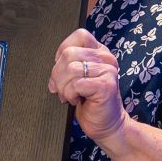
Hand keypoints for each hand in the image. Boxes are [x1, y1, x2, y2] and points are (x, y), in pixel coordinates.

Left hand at [50, 28, 125, 145]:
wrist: (106, 124)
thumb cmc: (90, 102)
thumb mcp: (77, 77)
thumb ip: (69, 64)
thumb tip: (53, 65)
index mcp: (100, 52)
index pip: (80, 35)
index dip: (63, 50)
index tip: (60, 68)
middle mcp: (106, 58)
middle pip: (70, 53)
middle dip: (58, 74)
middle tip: (60, 89)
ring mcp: (108, 71)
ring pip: (71, 68)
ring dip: (64, 86)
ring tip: (69, 96)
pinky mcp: (106, 85)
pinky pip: (76, 84)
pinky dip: (70, 94)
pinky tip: (76, 100)